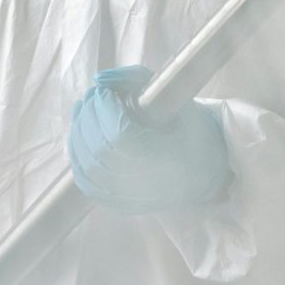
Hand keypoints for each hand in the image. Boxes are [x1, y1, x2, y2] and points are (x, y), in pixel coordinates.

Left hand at [67, 65, 230, 214]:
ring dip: (78, 134)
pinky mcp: (119, 206)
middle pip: (100, 152)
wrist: (206, 170)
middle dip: (88, 117)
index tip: (104, 92)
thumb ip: (136, 79)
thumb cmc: (194, 130)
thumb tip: (100, 79)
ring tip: (85, 110)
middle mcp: (150, 186)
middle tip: (92, 96)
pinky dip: (77, 155)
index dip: (105, 111)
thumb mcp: (174, 97)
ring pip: (87, 169)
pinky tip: (81, 135)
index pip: (121, 137)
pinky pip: (86, 183)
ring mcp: (132, 200)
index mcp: (170, 159)